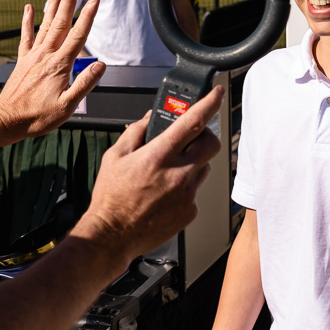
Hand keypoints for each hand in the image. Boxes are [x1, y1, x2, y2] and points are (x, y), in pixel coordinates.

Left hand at [0, 0, 104, 138]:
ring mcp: (33, 56)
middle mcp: (46, 55)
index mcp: (59, 65)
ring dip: (54, 2)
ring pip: (46, 23)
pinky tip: (30, 7)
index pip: (78, 35)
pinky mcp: (23, 60)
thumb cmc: (37, 117)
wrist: (8, 120)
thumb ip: (85, 84)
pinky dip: (28, 20)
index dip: (88, 14)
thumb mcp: (67, 106)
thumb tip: (100, 66)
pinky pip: (26, 36)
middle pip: (62, 21)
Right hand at [73, 86, 223, 262]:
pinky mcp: (190, 211)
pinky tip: (165, 193)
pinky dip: (185, 187)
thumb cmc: (111, 198)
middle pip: (212, 143)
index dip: (210, 103)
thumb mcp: (114, 157)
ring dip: (193, 163)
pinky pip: (196, 191)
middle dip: (205, 136)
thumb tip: (148, 119)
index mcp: (158, 155)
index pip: (193, 121)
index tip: (217, 93)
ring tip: (169, 171)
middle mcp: (178, 174)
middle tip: (191, 138)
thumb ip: (135, 133)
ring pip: (205, 168)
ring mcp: (187, 194)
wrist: (113, 235)